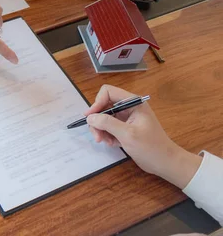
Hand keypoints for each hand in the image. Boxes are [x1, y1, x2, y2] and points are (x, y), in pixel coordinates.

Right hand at [85, 85, 201, 188]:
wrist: (165, 163)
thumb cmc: (150, 147)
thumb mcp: (127, 134)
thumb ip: (107, 123)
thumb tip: (90, 117)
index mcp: (133, 103)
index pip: (108, 92)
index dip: (97, 102)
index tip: (90, 117)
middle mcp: (129, 107)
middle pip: (104, 106)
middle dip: (98, 120)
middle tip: (96, 136)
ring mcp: (127, 118)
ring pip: (104, 117)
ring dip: (101, 129)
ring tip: (104, 142)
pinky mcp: (125, 128)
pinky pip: (109, 127)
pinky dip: (107, 135)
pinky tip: (112, 144)